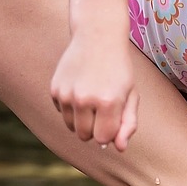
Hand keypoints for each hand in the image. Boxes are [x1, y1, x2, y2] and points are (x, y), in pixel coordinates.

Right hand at [49, 33, 139, 150]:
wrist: (97, 37)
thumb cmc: (119, 69)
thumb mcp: (131, 95)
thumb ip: (128, 124)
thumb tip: (119, 149)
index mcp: (108, 102)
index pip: (103, 139)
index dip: (110, 131)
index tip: (114, 117)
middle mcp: (84, 99)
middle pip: (85, 136)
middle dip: (95, 128)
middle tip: (104, 108)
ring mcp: (67, 94)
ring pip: (71, 127)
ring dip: (82, 119)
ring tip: (92, 98)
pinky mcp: (55, 89)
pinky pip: (62, 113)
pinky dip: (71, 107)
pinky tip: (80, 87)